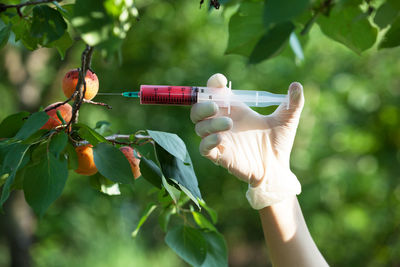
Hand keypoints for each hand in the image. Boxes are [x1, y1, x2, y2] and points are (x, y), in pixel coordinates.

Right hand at [190, 73, 303, 208]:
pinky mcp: (219, 156)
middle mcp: (222, 122)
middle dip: (202, 104)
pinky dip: (208, 141)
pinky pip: (204, 148)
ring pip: (199, 127)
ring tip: (229, 123)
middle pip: (198, 109)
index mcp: (234, 109)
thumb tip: (297, 85)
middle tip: (216, 105)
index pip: (214, 93)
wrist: (277, 168)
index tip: (219, 81)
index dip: (212, 84)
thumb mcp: (287, 119)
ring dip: (210, 123)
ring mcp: (219, 139)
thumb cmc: (278, 143)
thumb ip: (293, 102)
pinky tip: (221, 138)